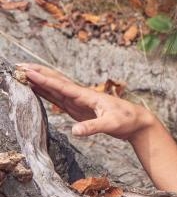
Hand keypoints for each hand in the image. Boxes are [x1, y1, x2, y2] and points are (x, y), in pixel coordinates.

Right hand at [16, 63, 153, 141]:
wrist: (137, 121)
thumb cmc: (127, 120)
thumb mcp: (111, 125)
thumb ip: (93, 127)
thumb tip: (74, 131)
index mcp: (86, 96)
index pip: (61, 86)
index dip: (44, 80)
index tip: (27, 72)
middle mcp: (80, 96)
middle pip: (55, 82)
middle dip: (37, 74)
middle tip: (18, 65)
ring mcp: (79, 102)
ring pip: (55, 89)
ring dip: (39, 81)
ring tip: (22, 73)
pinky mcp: (79, 109)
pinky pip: (59, 99)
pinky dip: (47, 93)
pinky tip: (37, 89)